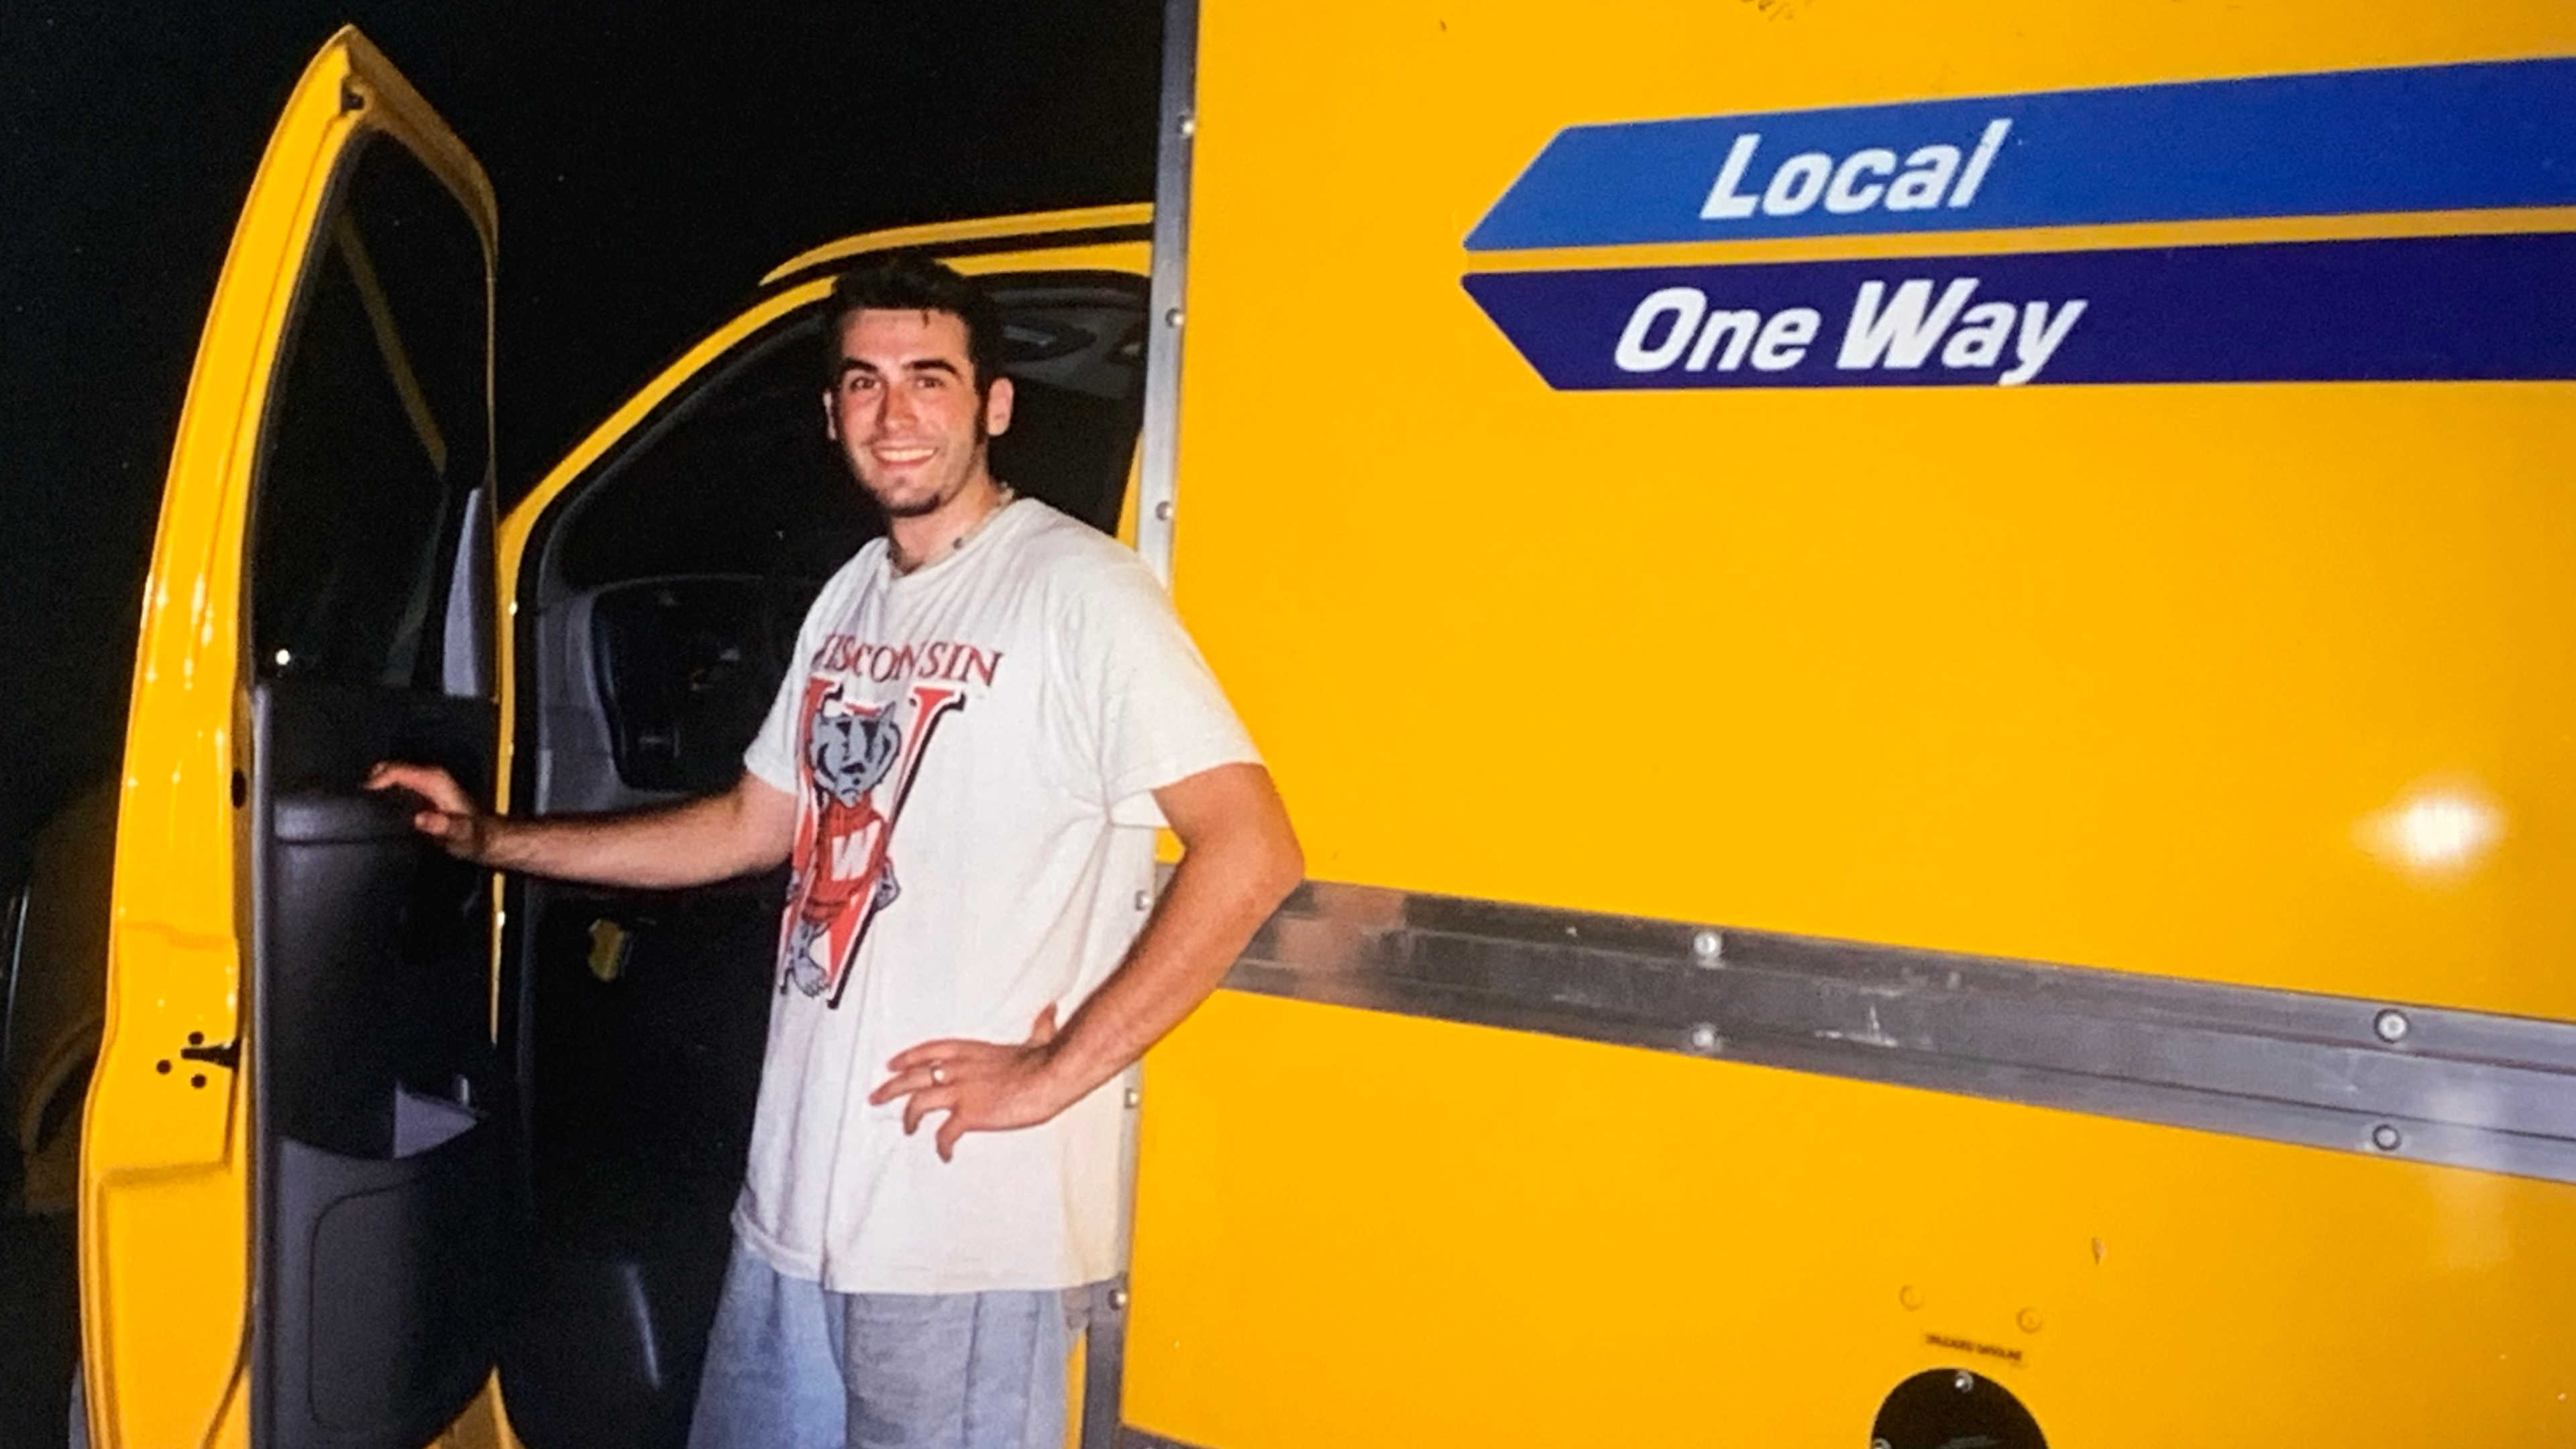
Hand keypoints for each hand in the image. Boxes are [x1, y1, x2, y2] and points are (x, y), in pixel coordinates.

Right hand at [366, 762, 488, 860]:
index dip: (373, 783)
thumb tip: (422, 819)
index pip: (393, 770)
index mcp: (433, 780)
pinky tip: (379, 815)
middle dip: (369, 786)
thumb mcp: (461, 834)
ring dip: (374, 792)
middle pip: (386, 771)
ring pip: (388, 778)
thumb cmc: (474, 836)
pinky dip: (382, 797)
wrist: (485, 839)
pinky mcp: (420, 793)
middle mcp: (427, 777)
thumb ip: (443, 826)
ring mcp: (423, 784)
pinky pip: (393, 788)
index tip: (360, 801)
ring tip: (364, 812)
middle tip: (359, 808)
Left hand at [870, 1006, 1070, 1161]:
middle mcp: (957, 1069)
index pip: (926, 1051)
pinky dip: (941, 1146)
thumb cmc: (1045, 1060)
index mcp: (969, 1051)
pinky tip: (945, 1155)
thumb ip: (1038, 1026)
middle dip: (890, 1088)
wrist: (1049, 1076)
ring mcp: (960, 1092)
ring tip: (907, 1129)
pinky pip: (945, 1135)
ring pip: (917, 1104)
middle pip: (912, 1077)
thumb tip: (1050, 1011)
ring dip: (908, 1118)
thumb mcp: (1037, 1037)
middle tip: (875, 1098)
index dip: (906, 1059)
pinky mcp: (968, 1116)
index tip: (892, 1065)